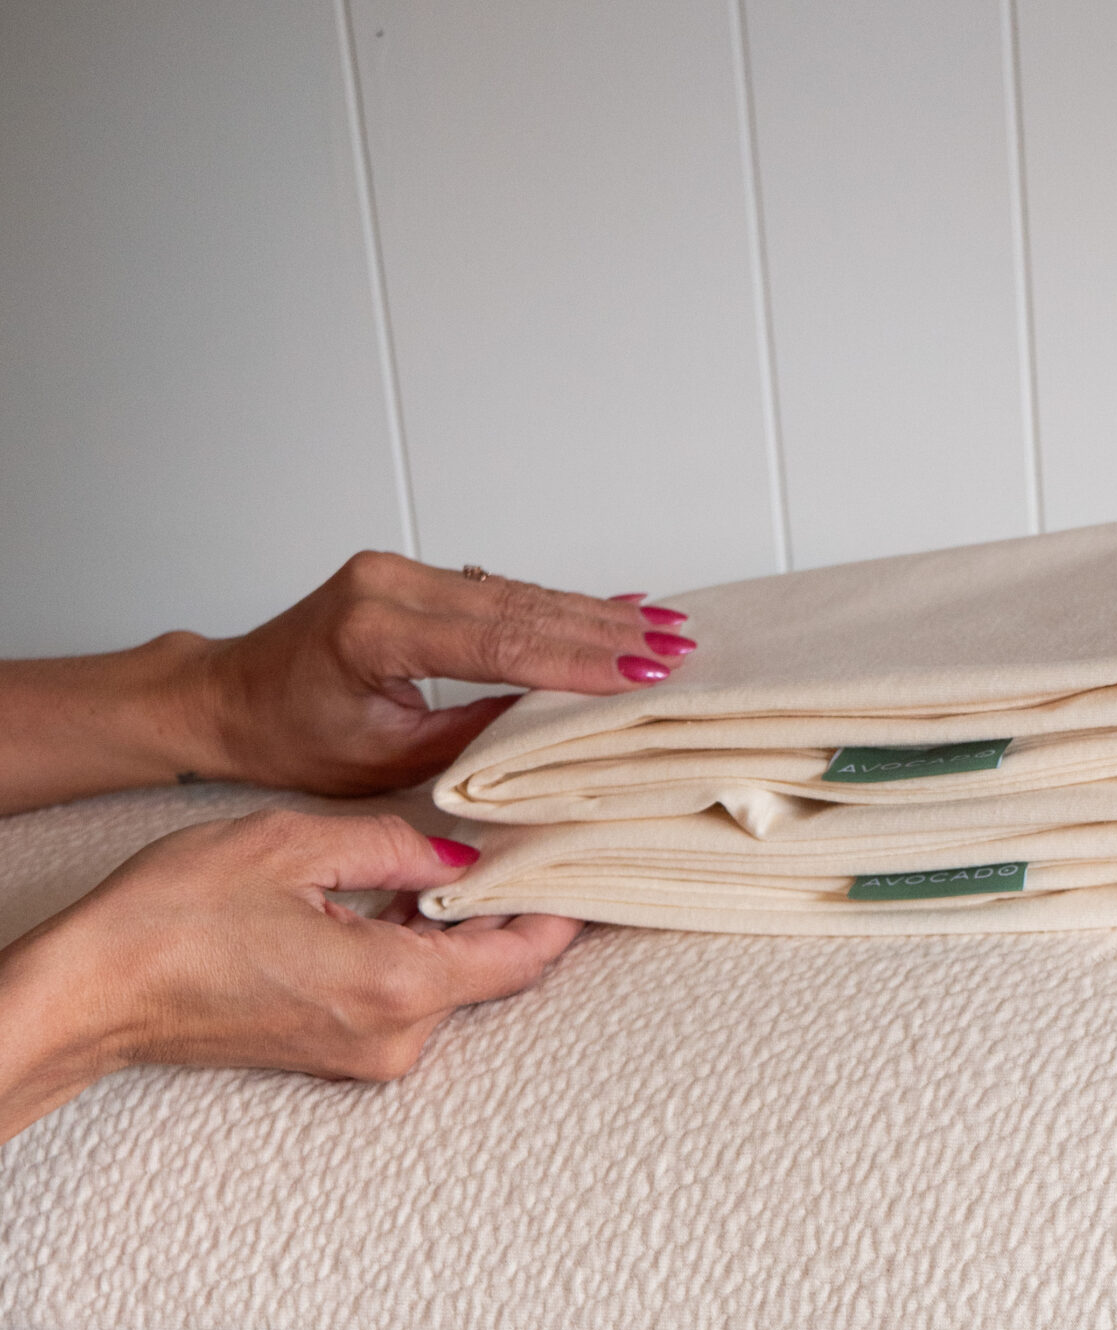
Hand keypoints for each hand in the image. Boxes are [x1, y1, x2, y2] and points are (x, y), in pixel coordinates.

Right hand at [0, 809, 579, 1142]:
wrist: (96, 991)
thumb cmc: (172, 921)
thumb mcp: (292, 844)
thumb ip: (393, 845)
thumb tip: (459, 854)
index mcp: (394, 987)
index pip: (520, 958)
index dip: (562, 911)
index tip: (585, 868)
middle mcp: (393, 1038)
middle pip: (493, 973)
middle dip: (517, 911)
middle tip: (537, 847)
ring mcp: (367, 1055)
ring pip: (451, 984)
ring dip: (466, 928)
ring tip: (477, 861)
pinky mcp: (341, 1054)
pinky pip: (409, 998)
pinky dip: (423, 950)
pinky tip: (415, 901)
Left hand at [194, 551, 691, 795]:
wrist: (228, 697)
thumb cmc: (293, 736)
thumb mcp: (388, 757)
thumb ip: (473, 730)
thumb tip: (554, 718)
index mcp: (375, 631)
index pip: (501, 641)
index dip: (579, 657)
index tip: (642, 668)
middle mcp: (388, 585)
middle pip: (520, 605)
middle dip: (604, 628)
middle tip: (676, 646)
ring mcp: (398, 572)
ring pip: (516, 593)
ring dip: (592, 613)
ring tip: (663, 628)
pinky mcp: (409, 576)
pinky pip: (498, 590)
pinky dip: (556, 604)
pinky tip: (611, 606)